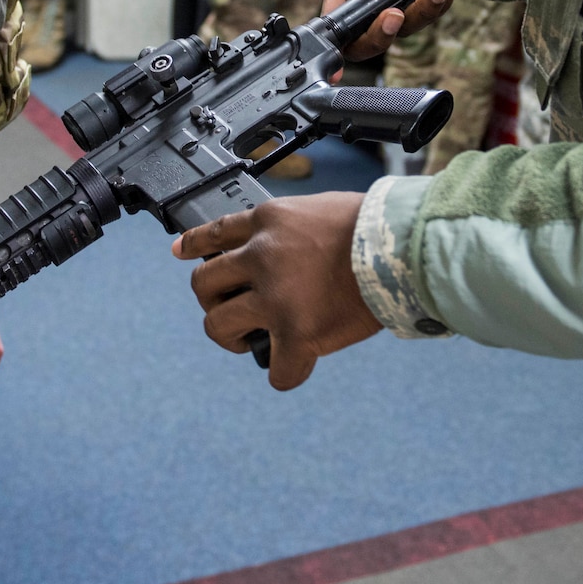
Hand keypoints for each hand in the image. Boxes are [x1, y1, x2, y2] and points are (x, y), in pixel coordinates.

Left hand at [173, 192, 378, 390]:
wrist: (401, 244)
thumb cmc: (374, 224)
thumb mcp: (318, 209)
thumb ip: (291, 229)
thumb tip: (289, 251)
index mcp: (267, 223)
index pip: (214, 233)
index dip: (193, 246)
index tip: (182, 253)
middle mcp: (261, 257)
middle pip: (204, 284)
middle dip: (212, 302)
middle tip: (233, 313)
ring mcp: (275, 297)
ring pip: (219, 326)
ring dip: (233, 339)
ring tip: (254, 341)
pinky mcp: (297, 332)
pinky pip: (276, 370)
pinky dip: (285, 374)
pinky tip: (296, 367)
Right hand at [321, 0, 455, 58]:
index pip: (334, 19)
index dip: (335, 44)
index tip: (340, 61)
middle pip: (365, 39)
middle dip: (381, 33)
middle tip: (398, 15)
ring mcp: (391, 8)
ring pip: (401, 30)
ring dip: (421, 10)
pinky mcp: (416, 9)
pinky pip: (426, 17)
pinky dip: (438, 4)